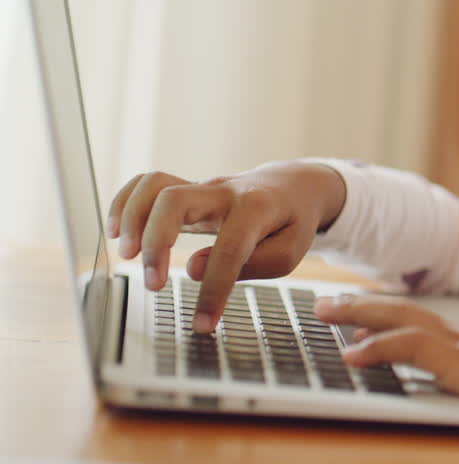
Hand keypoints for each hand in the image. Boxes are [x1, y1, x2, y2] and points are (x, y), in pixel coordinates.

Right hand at [106, 161, 346, 331]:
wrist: (293, 186)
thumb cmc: (290, 223)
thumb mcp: (290, 249)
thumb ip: (253, 263)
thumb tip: (195, 269)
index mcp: (258, 209)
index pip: (229, 249)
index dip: (214, 291)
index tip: (203, 324)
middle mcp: (225, 192)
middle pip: (176, 200)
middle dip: (155, 243)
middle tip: (154, 284)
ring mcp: (203, 187)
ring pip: (156, 185)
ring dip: (132, 218)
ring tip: (126, 254)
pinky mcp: (187, 190)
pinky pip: (147, 182)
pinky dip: (124, 202)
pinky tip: (116, 231)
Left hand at [314, 294, 458, 402]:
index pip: (420, 319)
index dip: (387, 315)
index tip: (359, 316)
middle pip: (400, 311)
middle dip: (360, 307)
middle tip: (324, 304)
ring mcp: (457, 345)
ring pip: (398, 321)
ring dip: (357, 316)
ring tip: (324, 314)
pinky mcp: (457, 363)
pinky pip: (408, 350)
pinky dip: (378, 349)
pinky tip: (352, 355)